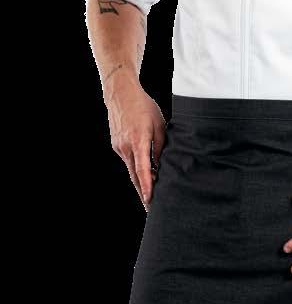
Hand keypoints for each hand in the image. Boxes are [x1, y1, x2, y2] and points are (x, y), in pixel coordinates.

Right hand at [105, 83, 166, 211]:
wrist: (119, 93)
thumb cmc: (143, 106)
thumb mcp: (159, 124)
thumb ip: (160, 146)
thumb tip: (163, 164)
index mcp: (137, 141)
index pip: (142, 169)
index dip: (147, 186)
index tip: (150, 200)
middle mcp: (125, 147)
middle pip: (135, 176)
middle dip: (143, 193)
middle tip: (151, 210)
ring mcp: (119, 147)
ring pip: (131, 170)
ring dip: (140, 183)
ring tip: (150, 197)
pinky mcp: (116, 145)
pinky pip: (128, 161)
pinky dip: (136, 169)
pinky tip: (145, 175)